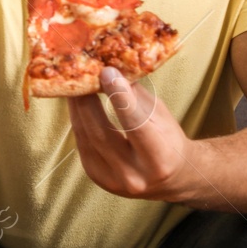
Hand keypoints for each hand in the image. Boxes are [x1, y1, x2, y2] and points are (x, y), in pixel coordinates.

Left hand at [68, 67, 193, 201]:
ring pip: (86, 137)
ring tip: (73, 84)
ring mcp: (112, 180)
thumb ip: (135, 96)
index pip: (136, 125)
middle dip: (87, 100)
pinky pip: (81, 143)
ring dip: (77, 108)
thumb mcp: (160, 115)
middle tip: (80, 74)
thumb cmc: (168, 139)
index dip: (120, 97)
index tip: (107, 71)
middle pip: (102, 133)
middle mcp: (135, 176)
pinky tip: (76, 103)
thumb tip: (110, 67)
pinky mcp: (96, 176)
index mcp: (160, 159)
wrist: (173, 177)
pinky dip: (78, 120)